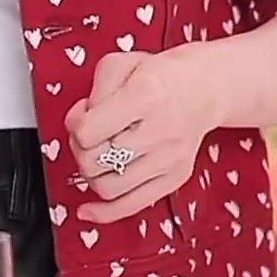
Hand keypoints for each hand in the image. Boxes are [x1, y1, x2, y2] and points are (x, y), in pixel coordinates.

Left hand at [64, 47, 215, 223]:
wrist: (201, 89)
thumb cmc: (156, 76)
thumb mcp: (119, 63)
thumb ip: (94, 91)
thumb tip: (79, 125)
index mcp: (146, 95)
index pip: (89, 130)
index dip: (75, 123)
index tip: (82, 114)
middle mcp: (161, 131)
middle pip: (95, 161)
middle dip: (79, 148)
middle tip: (87, 133)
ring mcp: (170, 160)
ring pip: (108, 187)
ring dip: (90, 173)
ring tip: (97, 153)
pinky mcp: (174, 179)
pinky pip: (132, 206)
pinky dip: (103, 213)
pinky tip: (87, 210)